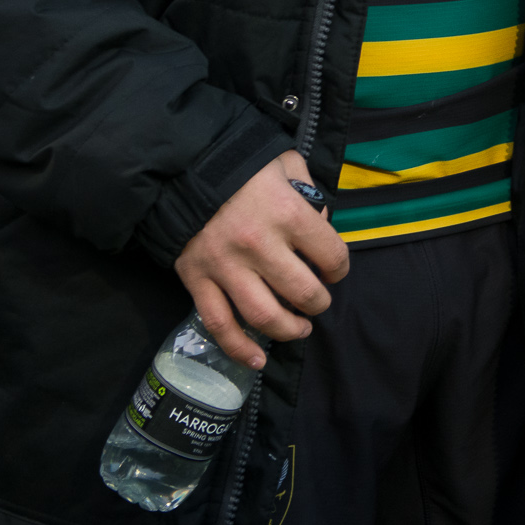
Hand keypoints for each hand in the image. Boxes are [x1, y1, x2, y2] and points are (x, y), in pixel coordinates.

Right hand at [174, 150, 348, 366]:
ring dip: (288, 330)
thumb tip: (323, 223)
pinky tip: (256, 361)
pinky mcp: (197, 280)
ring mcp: (226, 266)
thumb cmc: (243, 164)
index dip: (339, 268)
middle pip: (302, 292)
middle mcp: (259, 244)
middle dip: (318, 303)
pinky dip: (239, 349)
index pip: (332, 255)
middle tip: (317, 302)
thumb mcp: (287, 163)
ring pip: (264, 317)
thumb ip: (310, 192)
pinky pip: (220, 325)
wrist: (184, 166)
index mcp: (288, 213)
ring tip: (299, 329)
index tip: (334, 270)